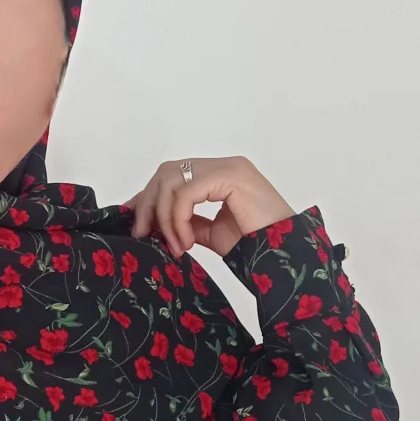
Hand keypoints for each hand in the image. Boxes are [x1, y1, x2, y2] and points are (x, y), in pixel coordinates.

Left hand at [125, 155, 295, 259]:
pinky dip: (178, 219)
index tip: (134, 219)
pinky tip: (186, 242)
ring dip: (163, 216)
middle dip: (148, 203)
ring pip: (172, 181)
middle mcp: (223, 164)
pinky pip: (186, 194)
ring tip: (173, 245)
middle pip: (166, 172)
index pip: (173, 174)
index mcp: (220, 173)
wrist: (285, 256)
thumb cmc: (257, 245)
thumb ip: (187, 222)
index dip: (148, 195)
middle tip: (142, 234)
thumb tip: (157, 224)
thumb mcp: (210, 232)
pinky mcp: (229, 177)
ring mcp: (227, 167)